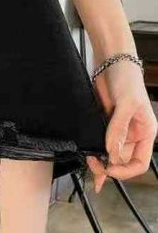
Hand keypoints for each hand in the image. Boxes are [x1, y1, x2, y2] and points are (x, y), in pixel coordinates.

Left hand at [87, 59, 157, 192]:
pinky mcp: (104, 124)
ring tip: (88, 160)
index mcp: (145, 133)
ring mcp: (117, 130)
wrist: (110, 62)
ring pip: (109, 154)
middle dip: (108, 167)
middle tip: (92, 163)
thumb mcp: (126, 103)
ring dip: (99, 161)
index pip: (139, 163)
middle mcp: (132, 135)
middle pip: (121, 161)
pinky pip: (99, 142)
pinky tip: (88, 159)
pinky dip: (94, 151)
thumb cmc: (127, 78)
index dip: (125, 171)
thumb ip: (119, 128)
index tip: (109, 169)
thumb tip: (112, 152)